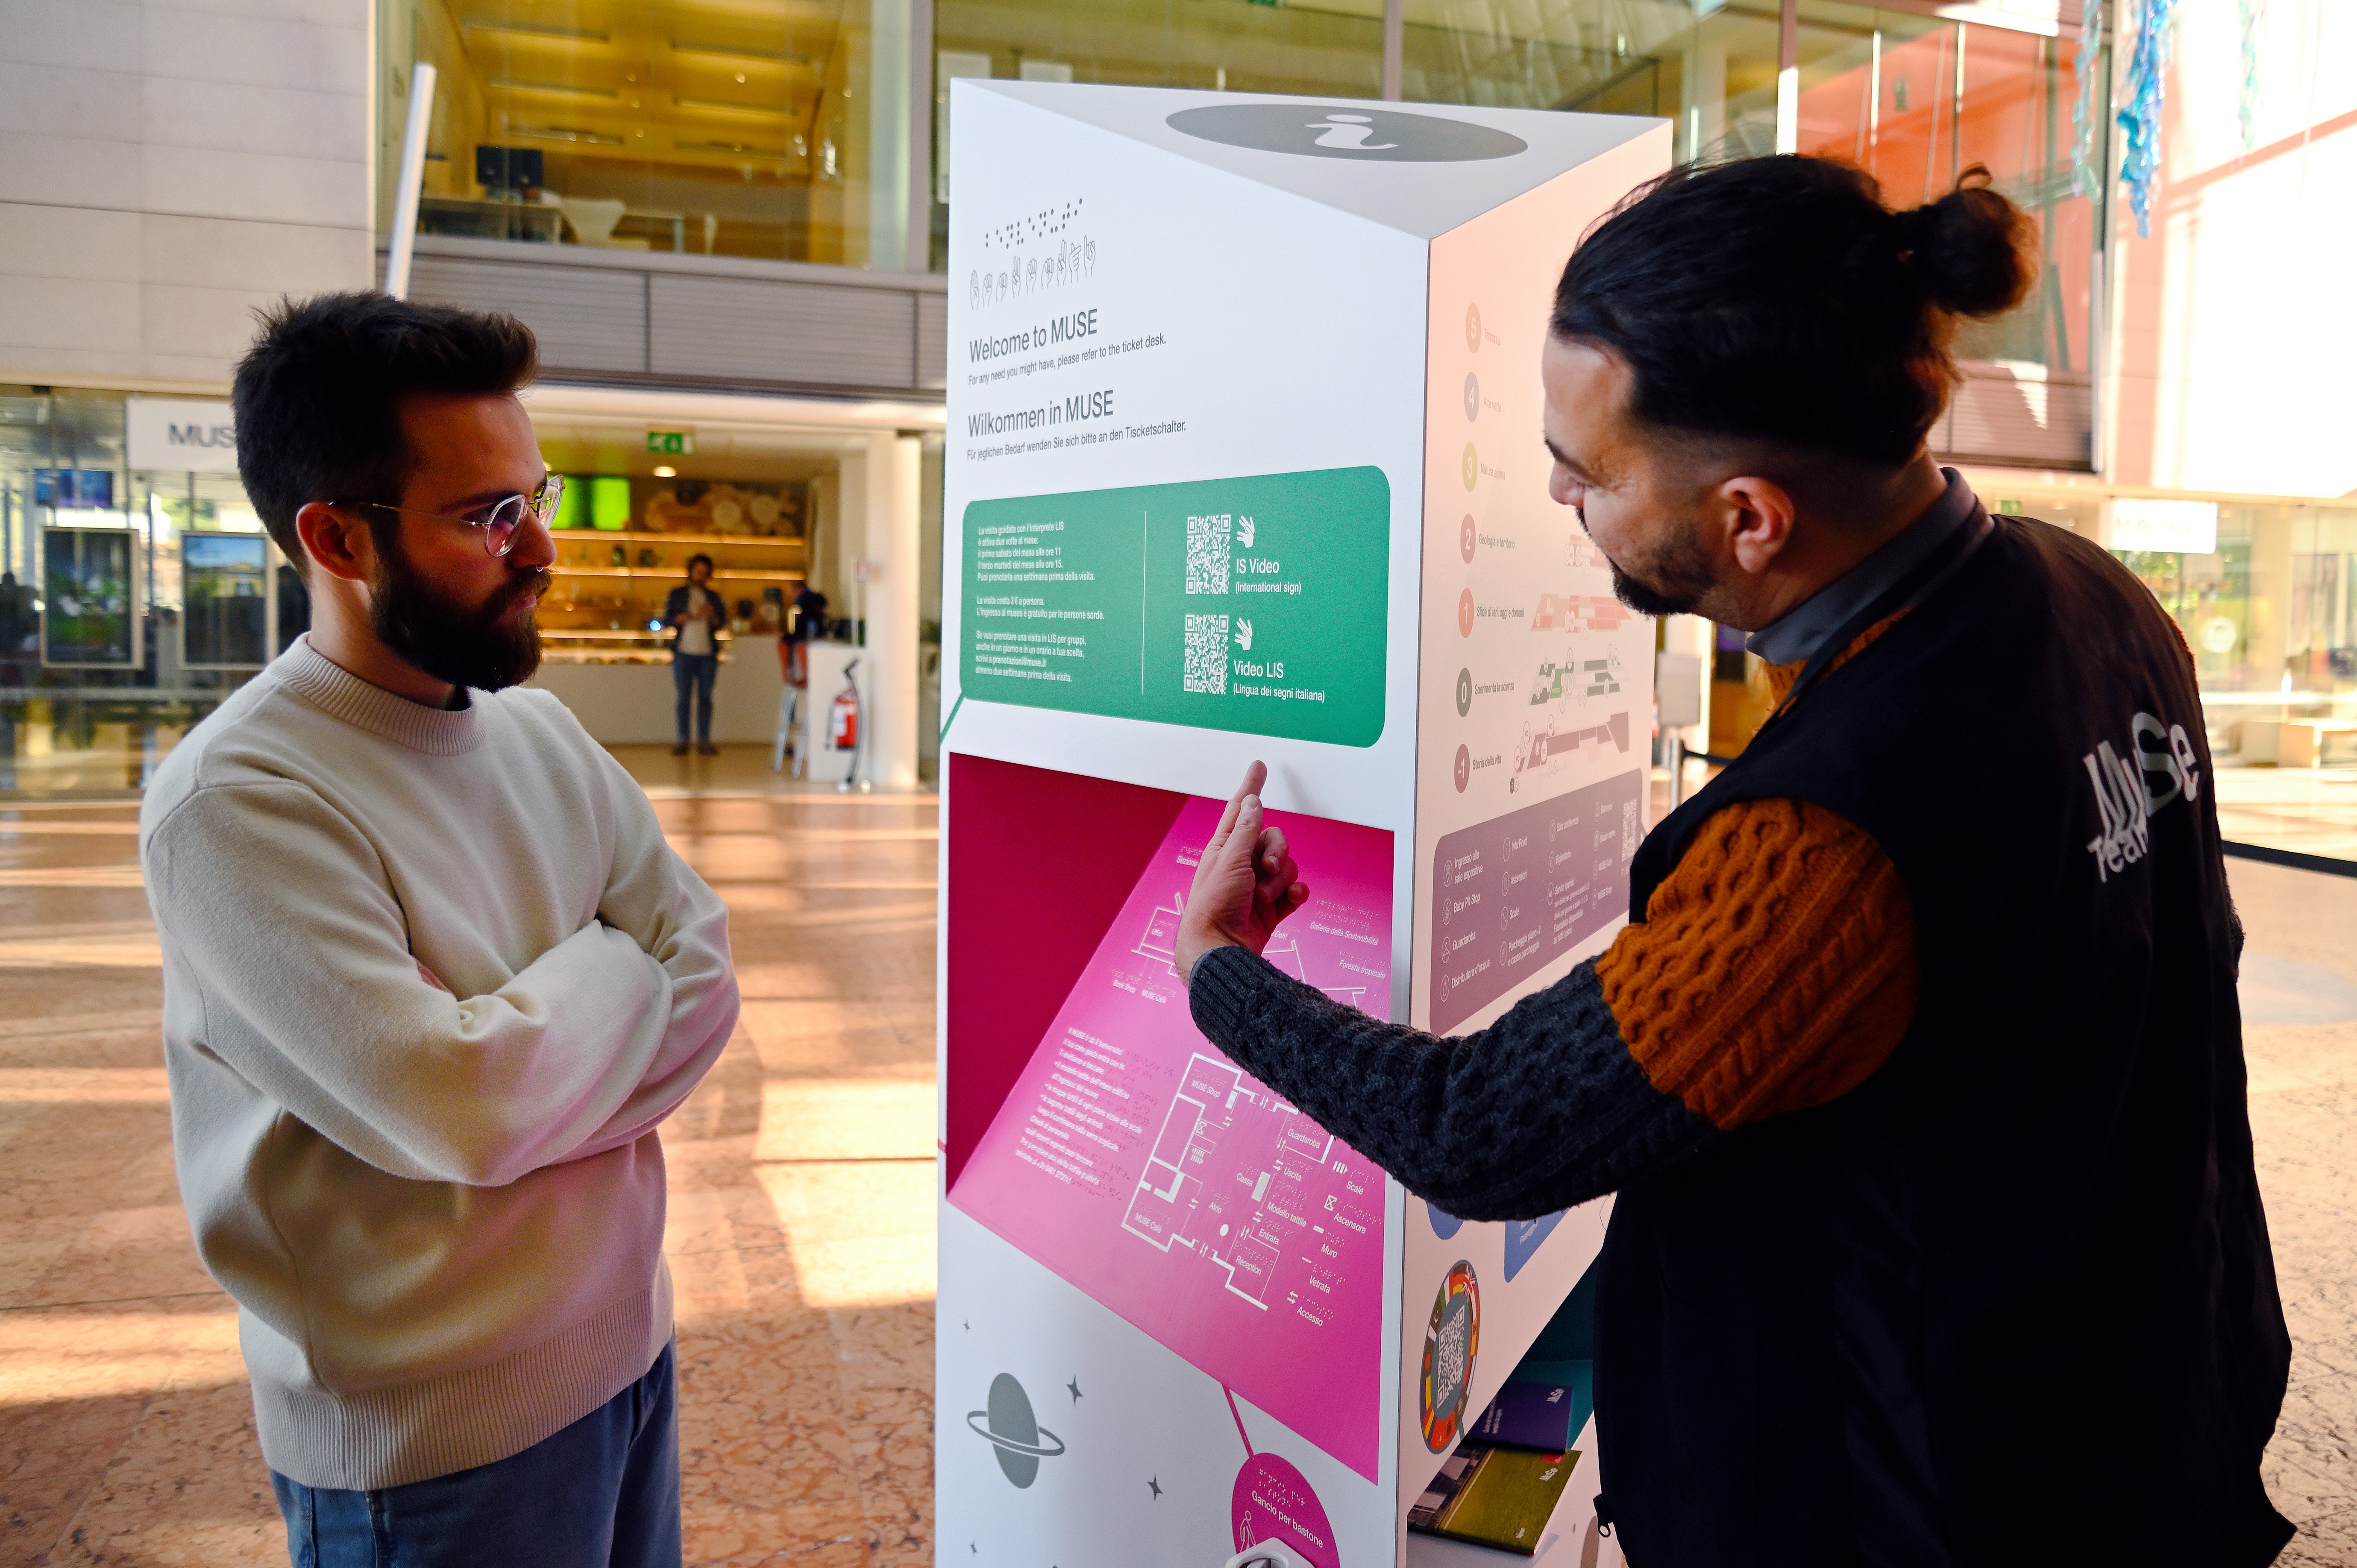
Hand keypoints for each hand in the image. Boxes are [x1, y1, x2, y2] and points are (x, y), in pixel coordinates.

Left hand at [1176, 761, 1308, 984]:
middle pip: (1274, 840)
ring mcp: (1258, 886)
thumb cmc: (1214, 906)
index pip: (1240, 809)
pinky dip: (1294, 893)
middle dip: (1277, 853)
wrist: (1221, 948)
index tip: (1258, 766)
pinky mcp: (1271, 907)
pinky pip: (1293, 890)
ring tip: (1263, 896)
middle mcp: (1241, 864)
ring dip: (1280, 880)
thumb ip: (1245, 830)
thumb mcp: (1229, 860)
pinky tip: (1289, 899)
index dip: (1251, 786)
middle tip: (1266, 870)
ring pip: (1287, 866)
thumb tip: (1251, 801)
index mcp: (1224, 848)